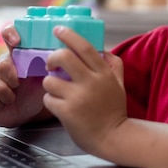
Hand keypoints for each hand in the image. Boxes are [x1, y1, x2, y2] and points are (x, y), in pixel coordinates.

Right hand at [0, 24, 49, 126]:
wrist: (23, 114)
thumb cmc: (34, 94)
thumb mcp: (45, 80)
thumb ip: (48, 67)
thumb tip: (56, 57)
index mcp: (18, 54)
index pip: (9, 34)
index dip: (10, 33)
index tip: (16, 41)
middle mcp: (2, 60)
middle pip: (3, 64)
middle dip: (13, 79)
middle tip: (19, 86)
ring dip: (8, 95)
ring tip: (12, 98)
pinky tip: (2, 102)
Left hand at [42, 26, 127, 156]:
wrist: (113, 137)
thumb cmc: (114, 110)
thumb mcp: (119, 84)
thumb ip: (113, 65)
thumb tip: (103, 49)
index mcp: (103, 73)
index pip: (84, 46)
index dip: (69, 35)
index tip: (58, 29)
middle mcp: (91, 82)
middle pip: (63, 57)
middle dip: (52, 57)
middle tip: (51, 64)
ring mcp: (78, 97)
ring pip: (50, 80)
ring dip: (50, 84)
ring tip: (57, 91)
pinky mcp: (67, 112)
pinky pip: (48, 99)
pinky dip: (50, 101)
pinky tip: (59, 105)